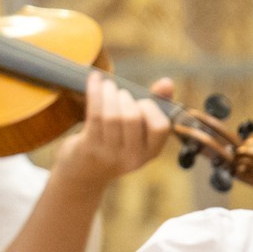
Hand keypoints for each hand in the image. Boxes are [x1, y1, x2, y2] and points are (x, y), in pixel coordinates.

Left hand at [53, 72, 173, 187]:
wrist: (85, 172)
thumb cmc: (117, 142)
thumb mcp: (139, 130)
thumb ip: (156, 105)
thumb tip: (167, 82)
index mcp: (151, 152)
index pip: (160, 127)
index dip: (151, 108)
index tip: (141, 101)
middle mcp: (132, 156)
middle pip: (132, 118)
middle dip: (126, 98)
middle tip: (120, 92)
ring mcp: (110, 154)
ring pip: (112, 115)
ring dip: (109, 93)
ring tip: (107, 86)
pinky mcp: (90, 147)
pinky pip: (94, 114)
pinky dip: (95, 92)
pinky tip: (94, 79)